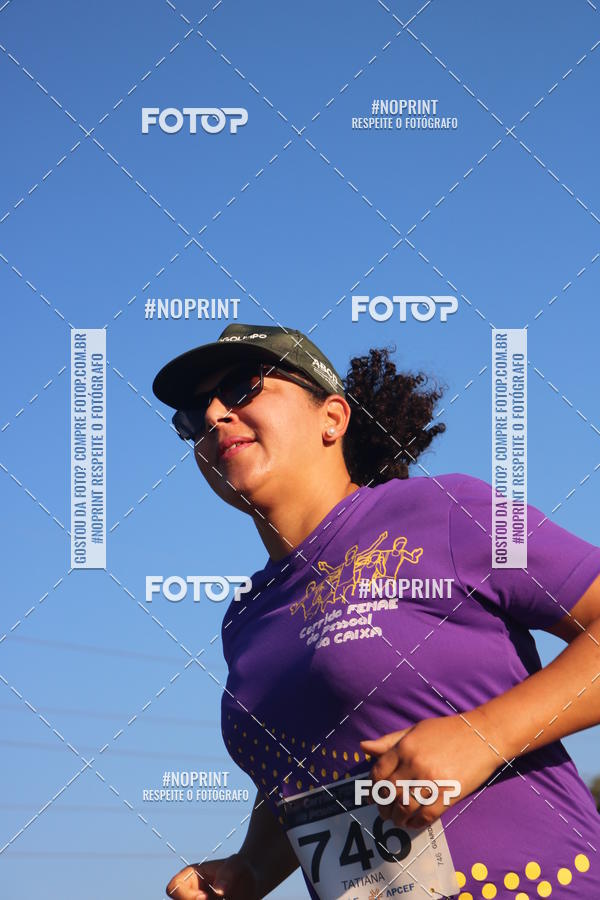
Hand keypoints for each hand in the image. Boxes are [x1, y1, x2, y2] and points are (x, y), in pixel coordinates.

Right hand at [166, 853, 260, 899]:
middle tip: (222, 899)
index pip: (173, 888)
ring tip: (228, 899)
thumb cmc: (240, 869)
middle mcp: (189, 896)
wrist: (249, 882)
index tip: (205, 896)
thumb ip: (228, 874)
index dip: (186, 896)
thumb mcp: (237, 865)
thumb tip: (219, 892)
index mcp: (189, 878)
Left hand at [360, 713, 501, 829]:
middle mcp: (415, 764)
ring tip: (396, 819)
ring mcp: (432, 781)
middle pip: (389, 792)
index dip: (372, 786)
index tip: (373, 794)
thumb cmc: (447, 731)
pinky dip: (416, 823)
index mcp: (405, 747)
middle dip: (382, 805)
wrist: (483, 736)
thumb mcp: (415, 730)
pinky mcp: (448, 795)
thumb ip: (389, 741)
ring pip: (405, 807)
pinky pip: (426, 816)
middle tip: (383, 811)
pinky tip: (412, 822)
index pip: (378, 772)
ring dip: (397, 817)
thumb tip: (363, 747)